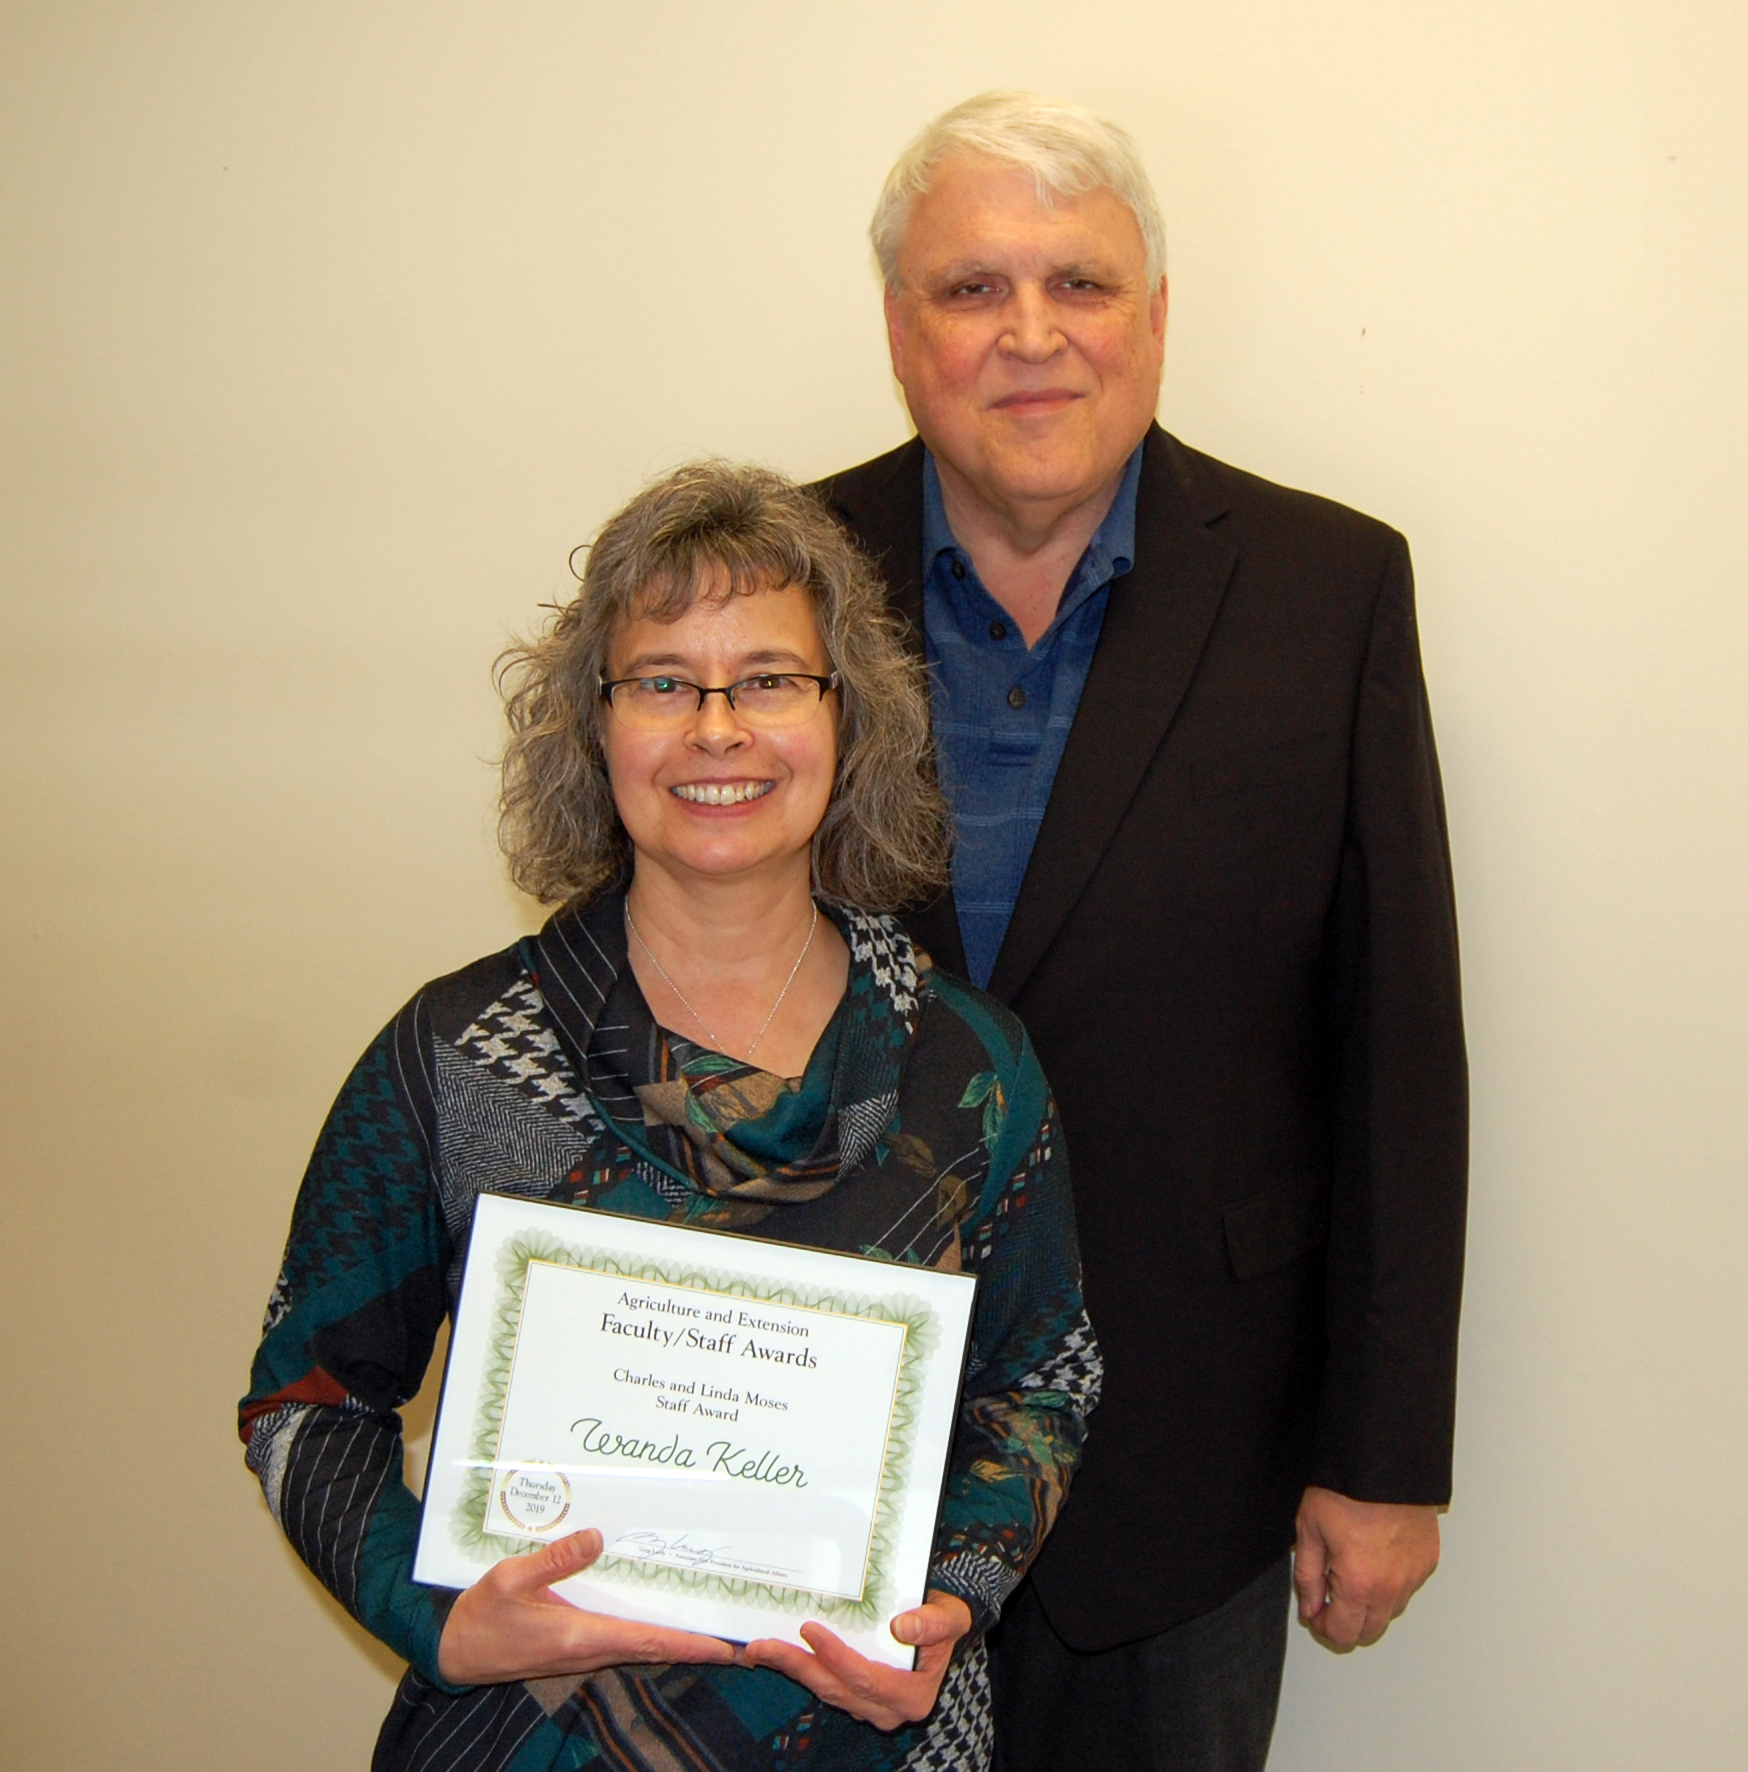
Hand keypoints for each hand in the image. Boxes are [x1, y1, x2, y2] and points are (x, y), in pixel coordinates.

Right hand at [437, 1528, 737, 1684]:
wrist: (454, 1651)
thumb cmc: (481, 1617)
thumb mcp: (509, 1579)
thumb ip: (553, 1560)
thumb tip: (595, 1536)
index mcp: (579, 1636)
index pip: (647, 1640)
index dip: (689, 1643)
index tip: (726, 1646)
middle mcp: (588, 1647)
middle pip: (654, 1645)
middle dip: (694, 1641)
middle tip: (736, 1635)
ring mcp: (582, 1649)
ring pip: (641, 1643)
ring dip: (675, 1636)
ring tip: (711, 1622)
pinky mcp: (574, 1644)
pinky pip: (622, 1638)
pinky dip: (649, 1630)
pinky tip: (660, 1612)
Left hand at [741, 1591, 971, 1730]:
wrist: (942, 1626)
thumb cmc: (945, 1619)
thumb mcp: (950, 1616)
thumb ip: (932, 1623)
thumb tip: (902, 1628)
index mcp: (912, 1696)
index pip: (866, 1679)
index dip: (835, 1657)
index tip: (810, 1629)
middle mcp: (887, 1709)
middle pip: (836, 1689)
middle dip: (797, 1666)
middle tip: (763, 1646)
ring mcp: (869, 1706)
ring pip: (824, 1689)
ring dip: (791, 1669)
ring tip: (758, 1649)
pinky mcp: (854, 1696)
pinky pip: (823, 1685)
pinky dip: (798, 1669)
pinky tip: (775, 1655)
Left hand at [1293, 1487, 1439, 1651]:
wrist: (1383, 1463)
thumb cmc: (1345, 1491)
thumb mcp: (1309, 1530)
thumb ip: (1307, 1578)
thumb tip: (1311, 1609)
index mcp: (1359, 1584)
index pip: (1344, 1634)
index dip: (1325, 1628)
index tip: (1316, 1612)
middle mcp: (1392, 1587)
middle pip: (1370, 1630)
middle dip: (1347, 1621)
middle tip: (1330, 1597)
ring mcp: (1414, 1575)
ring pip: (1390, 1611)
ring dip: (1370, 1604)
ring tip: (1351, 1571)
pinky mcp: (1428, 1560)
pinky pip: (1408, 1587)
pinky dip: (1391, 1583)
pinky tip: (1374, 1559)